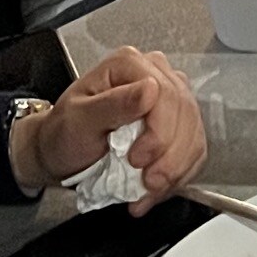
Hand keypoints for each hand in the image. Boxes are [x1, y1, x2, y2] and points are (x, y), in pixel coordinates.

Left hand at [11, 46, 204, 207]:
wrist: (62, 152)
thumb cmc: (64, 133)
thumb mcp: (79, 119)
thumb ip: (113, 104)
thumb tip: (149, 90)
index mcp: (130, 65)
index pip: (165, 93)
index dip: (160, 131)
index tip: (138, 160)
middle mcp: (155, 75)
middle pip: (185, 113)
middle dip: (171, 156)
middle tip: (148, 182)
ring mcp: (170, 99)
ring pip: (194, 133)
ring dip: (176, 169)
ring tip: (149, 191)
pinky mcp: (177, 124)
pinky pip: (194, 149)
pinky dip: (180, 174)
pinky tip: (157, 189)